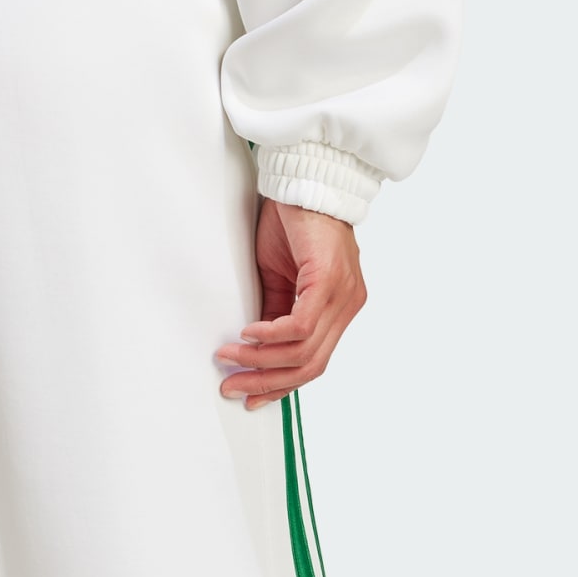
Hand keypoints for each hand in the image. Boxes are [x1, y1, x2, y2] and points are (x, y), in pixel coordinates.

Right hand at [217, 199, 366, 409]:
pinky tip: (247, 334)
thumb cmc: (293, 224)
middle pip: (310, 366)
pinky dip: (270, 336)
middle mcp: (348, 306)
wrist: (305, 180)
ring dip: (260, 360)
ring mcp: (343, 295)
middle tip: (233, 386)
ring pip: (304, 351)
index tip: (249, 396)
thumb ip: (274, 314)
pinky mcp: (329, 280)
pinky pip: (299, 325)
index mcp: (339, 309)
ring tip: (230, 358)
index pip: (313, 363)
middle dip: (267, 382)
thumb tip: (255, 350)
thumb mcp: (278, 278)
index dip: (280, 386)